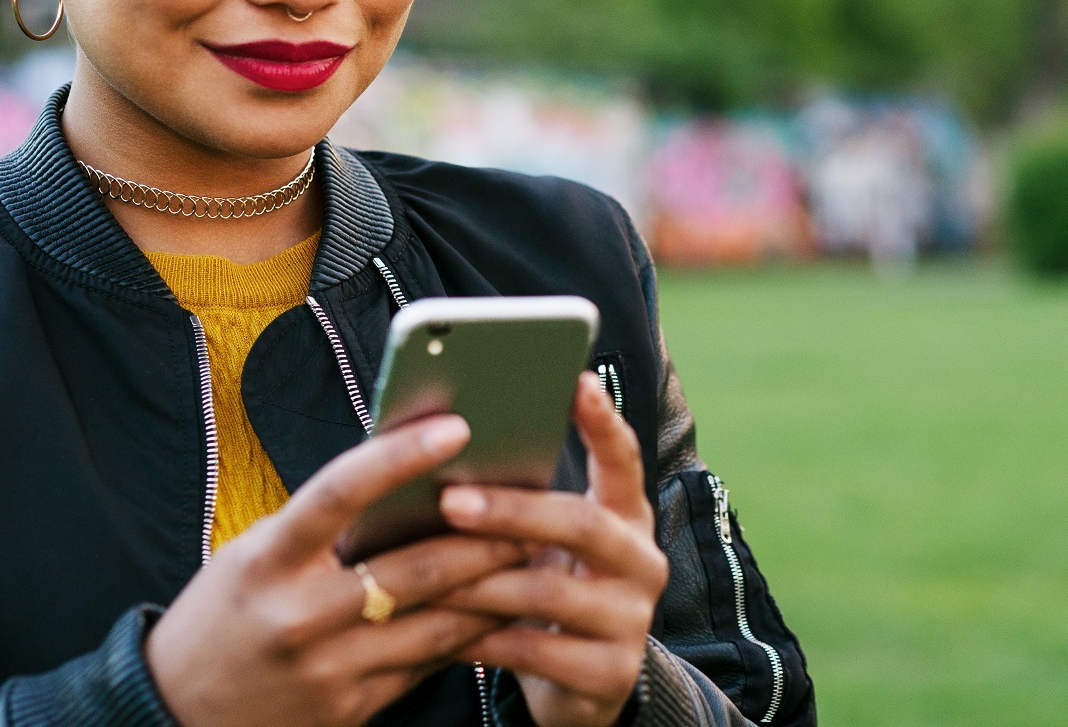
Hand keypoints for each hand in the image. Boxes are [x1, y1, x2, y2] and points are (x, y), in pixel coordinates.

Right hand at [146, 414, 523, 726]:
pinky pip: (426, 666)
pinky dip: (467, 635)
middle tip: (532, 507)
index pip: (341, 491)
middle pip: (414, 569)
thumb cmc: (225, 611)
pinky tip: (497, 610)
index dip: (402, 455)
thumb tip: (414, 483)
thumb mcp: (256, 553)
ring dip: (492, 589)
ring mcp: (327, 670)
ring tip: (531, 554)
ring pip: (435, 624)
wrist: (177, 711)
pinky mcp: (350, 709)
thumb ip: (324, 526)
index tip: (457, 425)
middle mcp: (298, 615)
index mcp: (267, 559)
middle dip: (483, 538)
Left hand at [436, 374, 669, 726]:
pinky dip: (482, 641)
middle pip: (581, 523)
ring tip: (425, 576)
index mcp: (627, 516)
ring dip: (479, 583)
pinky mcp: (610, 674)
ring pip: (548, 593)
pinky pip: (534, 652)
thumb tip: (442, 455)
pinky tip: (443, 633)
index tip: (576, 380)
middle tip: (450, 500)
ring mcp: (631, 619)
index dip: (603, 421)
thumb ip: (522, 508)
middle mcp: (641, 561)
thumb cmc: (547, 593)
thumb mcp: (546, 548)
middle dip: (511, 511)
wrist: (579, 688)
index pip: (623, 459)